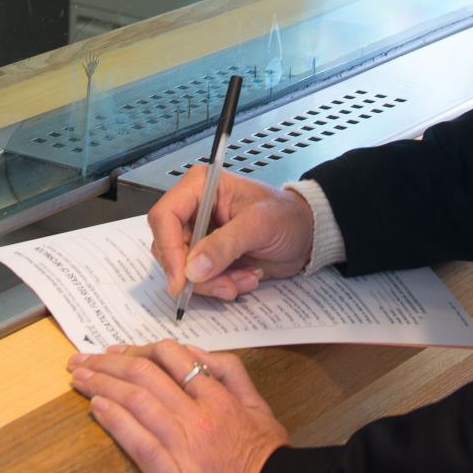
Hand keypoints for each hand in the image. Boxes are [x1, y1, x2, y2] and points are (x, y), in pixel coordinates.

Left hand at [68, 340, 286, 472]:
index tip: (117, 350)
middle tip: (83, 358)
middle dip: (109, 362)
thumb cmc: (272, 467)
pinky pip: (139, 441)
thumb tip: (201, 356)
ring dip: (102, 384)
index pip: (172, 357)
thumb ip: (234, 378)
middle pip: (145, 374)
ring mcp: (184, 444)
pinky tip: (97, 407)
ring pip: (137, 400)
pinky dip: (115, 420)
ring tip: (79, 377)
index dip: (138, 350)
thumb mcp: (261, 410)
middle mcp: (199, 414)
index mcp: (220, 397)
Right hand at [148, 167, 313, 302]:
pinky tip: (245, 279)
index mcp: (200, 186)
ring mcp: (198, 234)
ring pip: (182, 268)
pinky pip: (198, 279)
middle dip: (196, 274)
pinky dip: (219, 286)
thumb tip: (192, 269)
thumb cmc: (286, 217)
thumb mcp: (259, 225)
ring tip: (243, 281)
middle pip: (169, 247)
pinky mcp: (206, 255)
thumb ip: (224, 245)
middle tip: (227, 286)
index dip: (169, 249)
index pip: (165, 216)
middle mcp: (193, 208)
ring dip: (212, 283)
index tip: (181, 280)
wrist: (306, 234)